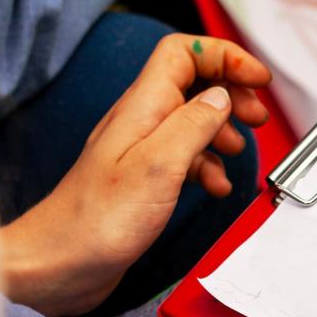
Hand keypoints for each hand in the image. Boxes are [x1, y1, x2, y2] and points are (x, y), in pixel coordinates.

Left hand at [0, 35, 271, 316]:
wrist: (59, 263)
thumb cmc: (97, 221)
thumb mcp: (158, 167)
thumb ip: (193, 125)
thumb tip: (222, 97)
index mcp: (142, 108)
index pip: (184, 53)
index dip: (225, 56)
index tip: (258, 78)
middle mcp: (141, 122)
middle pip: (193, 82)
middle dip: (231, 92)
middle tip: (256, 116)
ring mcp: (142, 150)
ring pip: (192, 120)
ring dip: (223, 130)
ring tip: (239, 150)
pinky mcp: (144, 179)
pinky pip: (185, 158)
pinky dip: (208, 166)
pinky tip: (216, 186)